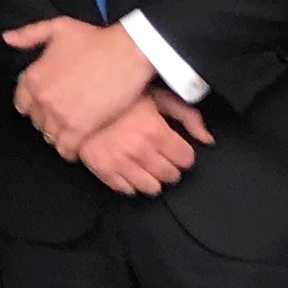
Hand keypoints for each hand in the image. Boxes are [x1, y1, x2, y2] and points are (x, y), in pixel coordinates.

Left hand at [8, 16, 161, 158]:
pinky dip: (69, 149)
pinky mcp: (79, 129)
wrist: (127, 53)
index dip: (34, 105)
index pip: (21, 104)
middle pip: (36, 121)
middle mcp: (41, 99)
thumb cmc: (96, 39)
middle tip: (64, 115)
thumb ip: (29, 35)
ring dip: (59, 134)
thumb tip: (7, 39)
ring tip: (72, 128)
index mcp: (33, 77)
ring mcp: (59, 116)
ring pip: (49, 136)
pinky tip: (78, 143)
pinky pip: (66, 149)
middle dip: (47, 119)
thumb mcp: (57, 28)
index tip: (46, 104)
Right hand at [76, 89, 214, 197]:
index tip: (175, 147)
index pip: (186, 159)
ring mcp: (121, 163)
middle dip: (170, 166)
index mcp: (156, 131)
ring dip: (153, 178)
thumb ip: (187, 116)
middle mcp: (141, 151)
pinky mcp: (103, 170)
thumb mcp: (158, 96)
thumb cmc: (122, 96)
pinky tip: (129, 168)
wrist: (79, 98)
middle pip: (171, 176)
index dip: (183, 153)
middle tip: (161, 155)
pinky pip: (127, 191)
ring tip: (145, 163)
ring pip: (152, 188)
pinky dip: (131, 183)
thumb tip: (208, 139)